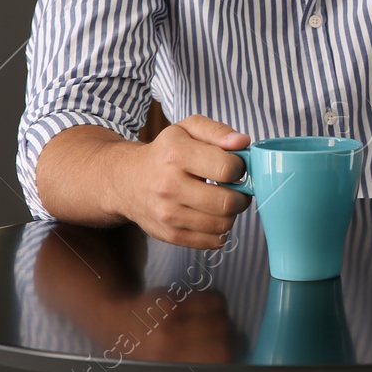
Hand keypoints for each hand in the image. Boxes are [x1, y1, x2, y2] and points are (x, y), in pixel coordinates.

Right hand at [116, 115, 252, 249]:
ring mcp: (168, 214)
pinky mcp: (170, 234)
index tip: (235, 166)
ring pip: (222, 224)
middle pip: (227, 202)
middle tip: (237, 188)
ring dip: (231, 213)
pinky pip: (211, 241)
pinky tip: (212, 215)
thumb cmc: (165, 153)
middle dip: (241, 195)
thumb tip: (243, 142)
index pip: (227, 168)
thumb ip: (218, 131)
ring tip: (223, 200)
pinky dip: (220, 231)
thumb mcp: (187, 129)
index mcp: (176, 155)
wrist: (128, 181)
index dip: (240, 167)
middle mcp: (169, 186)